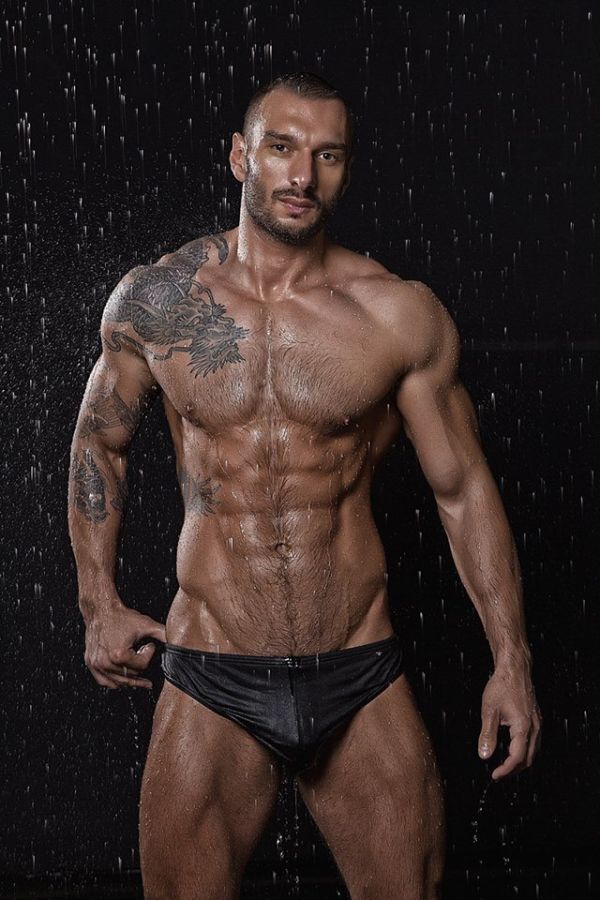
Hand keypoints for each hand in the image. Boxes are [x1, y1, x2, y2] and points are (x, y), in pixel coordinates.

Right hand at [84, 604, 165, 689]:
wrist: (101, 610)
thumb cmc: (122, 617)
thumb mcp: (145, 624)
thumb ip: (163, 633)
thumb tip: (178, 641)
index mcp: (120, 654)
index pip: (142, 666)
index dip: (148, 655)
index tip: (148, 645)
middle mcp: (106, 662)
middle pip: (131, 676)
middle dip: (140, 667)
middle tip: (142, 657)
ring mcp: (97, 664)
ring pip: (118, 682)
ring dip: (130, 681)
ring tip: (141, 681)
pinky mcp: (91, 664)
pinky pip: (104, 681)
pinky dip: (114, 682)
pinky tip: (124, 680)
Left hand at [478, 665, 541, 779]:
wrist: (514, 669)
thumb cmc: (502, 686)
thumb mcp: (489, 710)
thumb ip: (487, 735)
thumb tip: (484, 755)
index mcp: (523, 727)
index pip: (517, 758)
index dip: (505, 770)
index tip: (494, 775)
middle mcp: (534, 728)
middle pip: (528, 759)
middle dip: (513, 770)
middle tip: (498, 773)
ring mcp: (537, 724)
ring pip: (533, 752)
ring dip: (520, 762)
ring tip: (505, 766)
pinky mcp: (536, 720)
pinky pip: (534, 743)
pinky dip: (525, 752)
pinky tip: (513, 750)